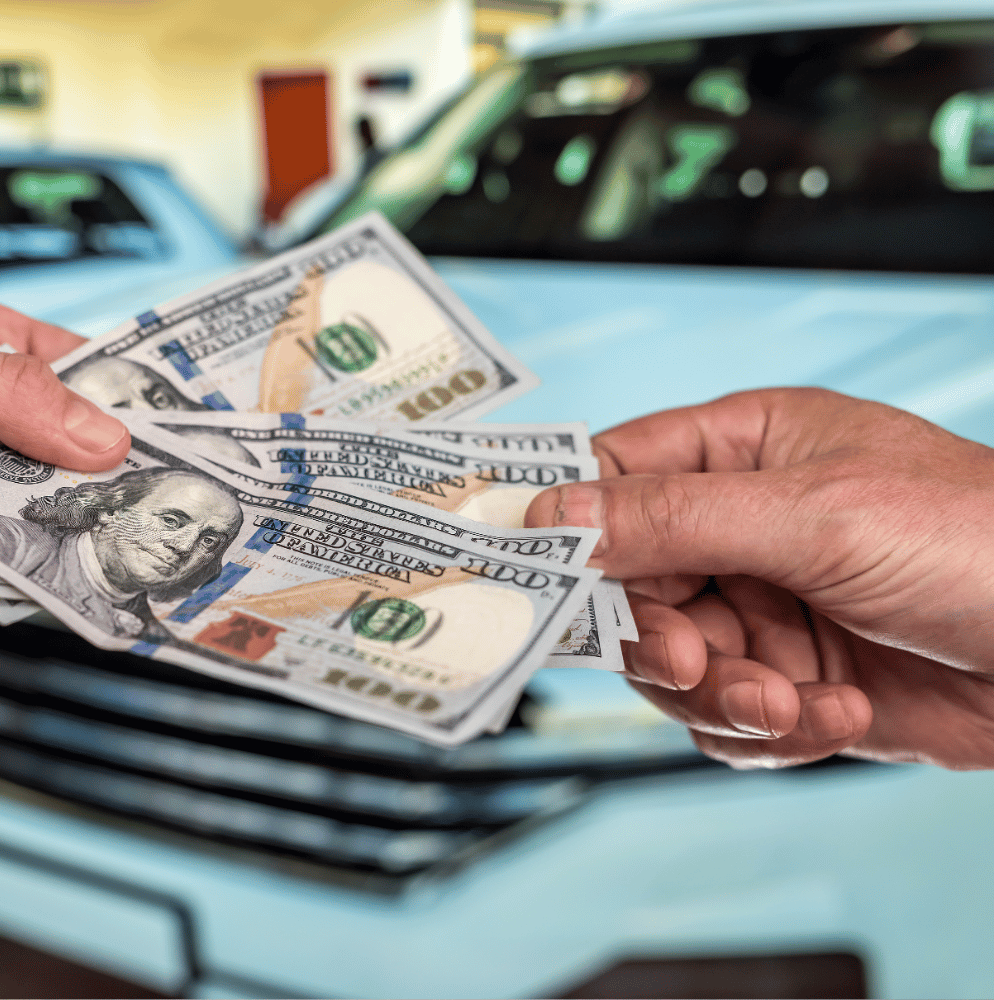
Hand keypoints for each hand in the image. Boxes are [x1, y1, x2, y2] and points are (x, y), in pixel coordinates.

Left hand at [0, 294, 128, 619]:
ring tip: (82, 553)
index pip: (62, 376)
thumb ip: (2, 397)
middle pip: (50, 464)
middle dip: (91, 488)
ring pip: (17, 530)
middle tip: (147, 510)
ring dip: (43, 543)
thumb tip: (99, 436)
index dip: (118, 402)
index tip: (174, 433)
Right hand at [524, 388, 993, 769]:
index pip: (610, 476)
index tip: (524, 572)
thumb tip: (551, 512)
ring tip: (794, 702)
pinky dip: (770, 731)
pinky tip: (837, 715)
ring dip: (722, 697)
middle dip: (658, 639)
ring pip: (664, 668)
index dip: (564, 525)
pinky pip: (721, 719)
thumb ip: (675, 516)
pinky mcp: (786, 682)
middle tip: (692, 660)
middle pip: (623, 589)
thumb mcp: (817, 515)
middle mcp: (737, 529)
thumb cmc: (979, 542)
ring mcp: (759, 609)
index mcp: (739, 451)